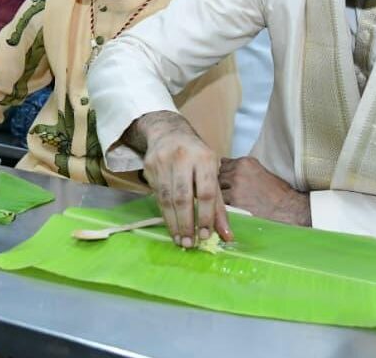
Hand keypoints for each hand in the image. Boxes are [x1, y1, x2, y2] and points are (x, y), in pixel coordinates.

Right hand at [128, 111, 230, 247]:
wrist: (168, 132)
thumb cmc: (196, 156)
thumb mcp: (212, 174)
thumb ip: (219, 205)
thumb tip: (226, 235)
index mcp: (205, 158)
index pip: (206, 192)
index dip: (205, 216)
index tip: (205, 235)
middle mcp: (183, 157)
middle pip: (183, 197)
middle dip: (186, 223)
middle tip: (189, 243)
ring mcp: (163, 161)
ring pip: (166, 198)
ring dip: (173, 222)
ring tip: (179, 239)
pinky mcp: (149, 166)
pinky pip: (156, 195)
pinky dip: (164, 212)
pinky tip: (170, 224)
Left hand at [219, 157, 310, 225]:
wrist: (288, 208)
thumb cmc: (277, 192)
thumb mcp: (260, 171)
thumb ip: (241, 168)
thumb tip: (224, 163)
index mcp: (245, 162)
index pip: (223, 165)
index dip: (225, 176)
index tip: (229, 183)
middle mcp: (238, 171)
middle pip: (218, 177)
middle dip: (222, 186)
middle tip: (231, 195)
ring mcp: (235, 186)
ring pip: (218, 191)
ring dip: (222, 197)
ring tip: (233, 203)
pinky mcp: (234, 201)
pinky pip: (222, 204)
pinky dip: (226, 208)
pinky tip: (235, 210)